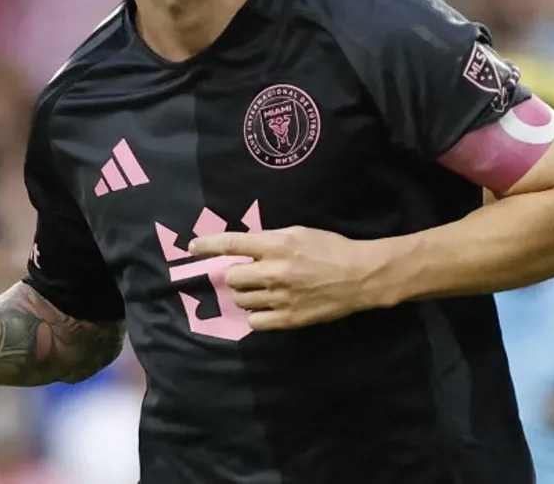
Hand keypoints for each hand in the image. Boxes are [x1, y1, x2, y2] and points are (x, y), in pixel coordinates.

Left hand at [188, 226, 390, 330]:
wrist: (359, 277)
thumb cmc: (330, 249)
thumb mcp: (298, 233)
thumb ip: (269, 240)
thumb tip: (243, 247)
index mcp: (277, 245)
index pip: (232, 244)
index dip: (208, 245)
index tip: (193, 248)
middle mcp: (274, 271)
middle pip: (232, 277)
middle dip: (235, 274)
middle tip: (247, 273)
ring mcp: (280, 297)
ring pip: (241, 300)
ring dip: (245, 294)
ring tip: (261, 290)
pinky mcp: (288, 319)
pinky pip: (255, 321)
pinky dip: (256, 314)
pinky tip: (267, 307)